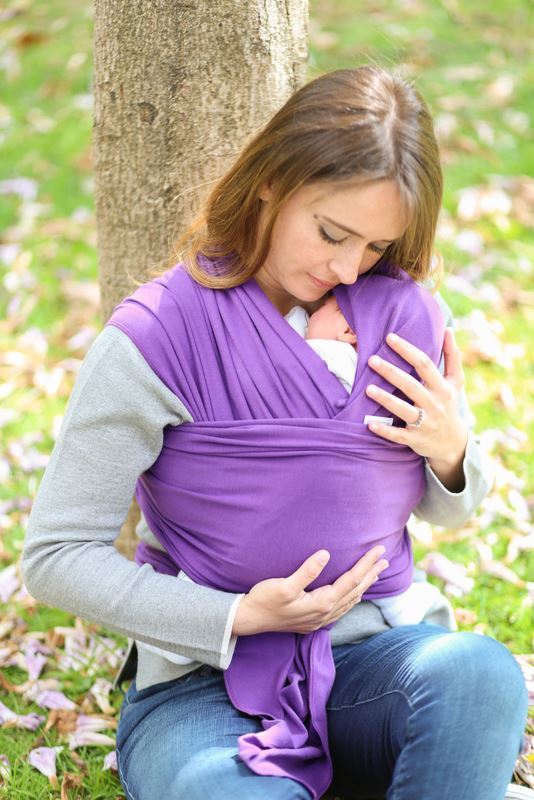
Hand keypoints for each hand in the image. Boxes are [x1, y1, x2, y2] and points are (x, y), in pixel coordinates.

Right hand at [232, 546, 388, 635]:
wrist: (249, 620)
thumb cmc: (264, 600)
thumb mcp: (284, 584)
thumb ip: (307, 571)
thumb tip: (326, 554)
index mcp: (322, 603)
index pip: (351, 580)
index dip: (366, 564)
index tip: (378, 550)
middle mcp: (325, 613)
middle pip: (355, 590)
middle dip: (370, 573)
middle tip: (384, 558)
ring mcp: (320, 619)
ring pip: (350, 600)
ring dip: (363, 585)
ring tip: (375, 573)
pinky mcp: (313, 620)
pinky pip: (341, 608)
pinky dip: (352, 597)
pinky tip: (353, 593)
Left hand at [365, 327, 467, 489]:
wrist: (453, 443)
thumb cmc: (449, 405)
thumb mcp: (455, 382)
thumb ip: (452, 356)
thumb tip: (448, 329)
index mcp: (442, 388)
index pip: (425, 364)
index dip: (407, 350)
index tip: (389, 338)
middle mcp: (434, 404)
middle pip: (411, 386)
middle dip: (391, 372)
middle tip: (372, 359)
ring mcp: (425, 423)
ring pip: (403, 410)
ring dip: (385, 400)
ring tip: (367, 389)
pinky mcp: (415, 439)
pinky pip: (398, 435)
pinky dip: (385, 430)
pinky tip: (370, 423)